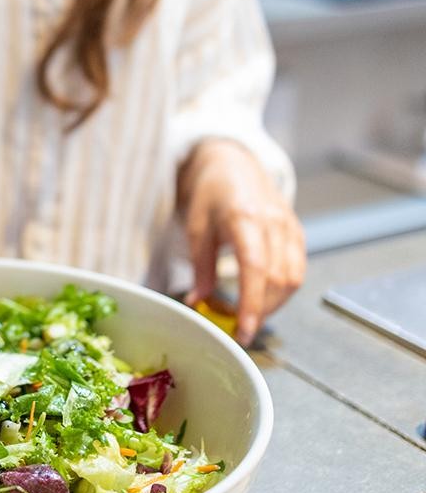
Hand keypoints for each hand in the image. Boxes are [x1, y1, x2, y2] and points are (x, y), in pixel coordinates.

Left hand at [178, 139, 305, 345]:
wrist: (233, 162)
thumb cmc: (211, 192)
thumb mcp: (195, 226)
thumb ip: (200, 266)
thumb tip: (197, 301)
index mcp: (245, 217)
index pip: (255, 269)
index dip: (252, 303)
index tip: (244, 330)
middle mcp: (274, 221)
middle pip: (278, 279)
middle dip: (261, 310)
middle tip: (239, 328)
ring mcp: (290, 226)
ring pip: (293, 278)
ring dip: (274, 304)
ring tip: (249, 314)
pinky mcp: (297, 231)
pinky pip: (298, 268)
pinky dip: (283, 289)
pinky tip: (264, 296)